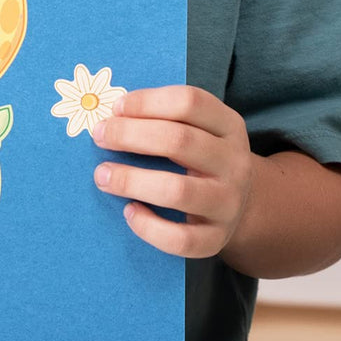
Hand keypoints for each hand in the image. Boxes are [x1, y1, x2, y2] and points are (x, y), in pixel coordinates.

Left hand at [89, 85, 253, 258]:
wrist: (241, 207)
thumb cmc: (201, 159)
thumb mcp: (198, 130)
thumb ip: (164, 119)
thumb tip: (112, 117)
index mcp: (228, 125)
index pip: (190, 102)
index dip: (147, 102)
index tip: (116, 107)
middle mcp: (234, 162)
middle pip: (180, 141)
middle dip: (130, 135)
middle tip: (100, 136)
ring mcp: (228, 203)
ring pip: (177, 190)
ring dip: (131, 180)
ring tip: (103, 175)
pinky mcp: (216, 239)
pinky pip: (178, 238)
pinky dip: (147, 225)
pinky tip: (129, 211)